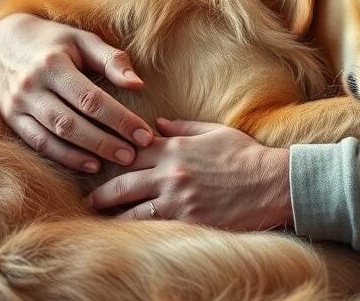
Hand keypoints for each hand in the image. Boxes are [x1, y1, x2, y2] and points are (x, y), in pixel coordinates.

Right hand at [0, 13, 153, 172]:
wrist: (2, 42)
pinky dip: (64, 157)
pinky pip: (38, 144)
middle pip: (72, 122)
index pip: (91, 98)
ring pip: (53, 137)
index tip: (144, 134)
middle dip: (105, 142)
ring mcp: (17, 105)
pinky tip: (89, 164)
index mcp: (53, 63)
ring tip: (116, 161)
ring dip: (86, 154)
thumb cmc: (54, 41)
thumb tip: (138, 84)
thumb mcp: (83, 39)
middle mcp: (32, 86)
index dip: (119, 119)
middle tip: (134, 155)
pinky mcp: (10, 119)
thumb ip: (112, 60)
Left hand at [85, 118, 292, 230]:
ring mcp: (177, 200)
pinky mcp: (188, 221)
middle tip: (89, 200)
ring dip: (114, 217)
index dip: (113, 155)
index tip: (99, 161)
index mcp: (175, 149)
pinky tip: (127, 236)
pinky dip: (138, 231)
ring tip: (102, 222)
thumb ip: (183, 127)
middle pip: (123, 183)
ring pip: (133, 211)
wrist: (270, 182)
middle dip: (102, 193)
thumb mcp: (214, 131)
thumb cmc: (245, 154)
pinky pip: (155, 228)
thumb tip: (157, 122)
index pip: (132, 150)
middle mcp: (170, 174)